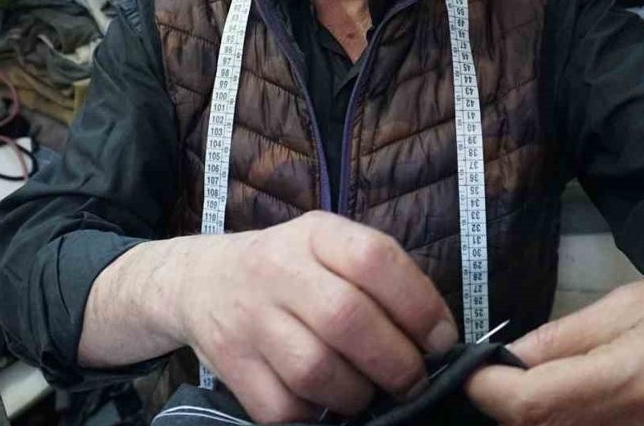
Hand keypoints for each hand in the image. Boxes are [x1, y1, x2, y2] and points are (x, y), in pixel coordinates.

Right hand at [166, 212, 458, 421]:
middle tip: (412, 381)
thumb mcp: (330, 248)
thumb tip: (438, 339)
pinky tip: (324, 402)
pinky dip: (315, 415)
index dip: (418, 305)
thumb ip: (381, 279)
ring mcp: (249, 318)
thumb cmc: (290, 269)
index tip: (440, 340)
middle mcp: (277, 269)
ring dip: (357, 395)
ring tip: (367, 392)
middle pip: (346, 319)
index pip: (373, 258)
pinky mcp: (230, 364)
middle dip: (395, 362)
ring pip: (315, 371)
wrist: (202, 280)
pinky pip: (283, 407)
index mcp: (315, 234)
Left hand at [466, 222, 643, 425]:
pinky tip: (603, 405)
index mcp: (641, 374)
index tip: (475, 374)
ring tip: (573, 385)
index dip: (488, 392)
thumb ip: (571, 334)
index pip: (530, 406)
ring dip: (557, 420)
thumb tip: (509, 359)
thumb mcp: (642, 298)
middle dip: (519, 410)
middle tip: (516, 378)